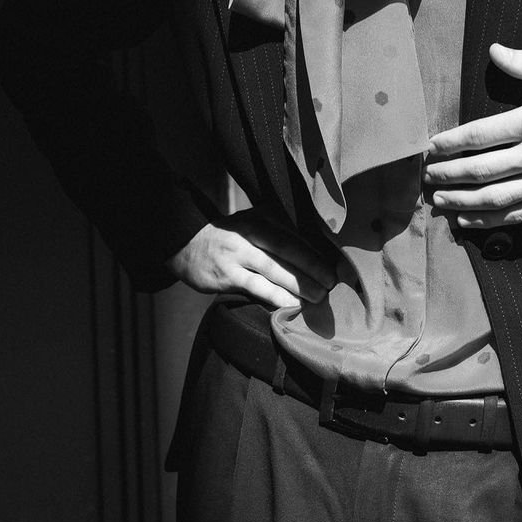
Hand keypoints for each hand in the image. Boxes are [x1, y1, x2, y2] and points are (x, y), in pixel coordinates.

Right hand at [168, 206, 337, 309]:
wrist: (185, 245)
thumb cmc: (230, 236)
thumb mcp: (252, 221)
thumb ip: (279, 228)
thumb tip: (317, 243)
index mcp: (260, 218)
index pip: (294, 233)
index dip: (316, 249)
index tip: (336, 263)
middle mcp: (250, 233)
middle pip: (287, 249)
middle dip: (313, 267)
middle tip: (332, 281)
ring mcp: (237, 254)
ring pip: (274, 270)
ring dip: (299, 284)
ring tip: (319, 296)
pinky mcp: (227, 275)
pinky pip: (256, 287)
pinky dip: (276, 296)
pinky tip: (292, 304)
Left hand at [423, 45, 521, 225]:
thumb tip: (494, 50)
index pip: (481, 134)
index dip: (451, 143)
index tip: (431, 146)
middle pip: (481, 171)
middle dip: (448, 175)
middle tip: (426, 176)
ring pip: (496, 200)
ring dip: (462, 202)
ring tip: (438, 200)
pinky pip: (519, 216)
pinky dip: (489, 222)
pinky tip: (468, 220)